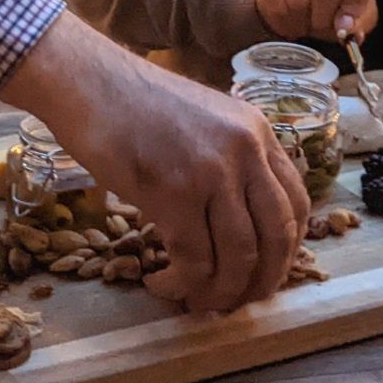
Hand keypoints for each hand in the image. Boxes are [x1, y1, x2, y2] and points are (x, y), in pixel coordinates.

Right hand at [0, 12, 309, 312]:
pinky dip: (181, 283)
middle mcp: (245, 150)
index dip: (287, 249)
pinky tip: (161, 283)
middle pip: (276, 236)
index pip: (296, 203)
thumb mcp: (202, 120)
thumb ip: (228, 159)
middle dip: (261, 281)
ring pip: (239, 256)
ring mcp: (212, 171)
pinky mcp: (174, 193)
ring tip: (197, 301)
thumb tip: (235, 220)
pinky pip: (194, 259)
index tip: (267, 271)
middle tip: (238, 302)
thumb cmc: (133, 102)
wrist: (86, 81)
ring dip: (220, 291)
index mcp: (257, 131)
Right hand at [254, 0, 378, 43]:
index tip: (344, 27)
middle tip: (320, 27)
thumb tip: (347, 30)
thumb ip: (358, 23)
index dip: (354, 3)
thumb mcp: (357, 12)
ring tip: (304, 26)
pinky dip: (281, 17)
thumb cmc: (336, 1)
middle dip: (323, 15)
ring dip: (301, 18)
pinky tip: (288, 22)